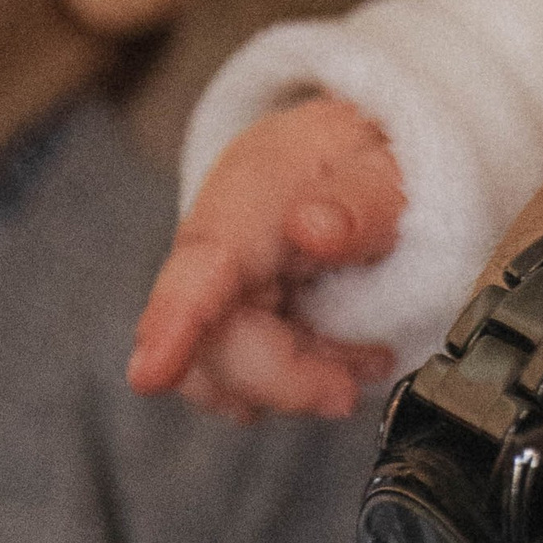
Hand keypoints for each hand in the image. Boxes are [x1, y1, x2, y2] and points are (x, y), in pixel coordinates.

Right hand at [128, 93, 403, 420]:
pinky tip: (337, 363)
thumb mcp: (391, 169)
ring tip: (363, 359)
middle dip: (283, 378)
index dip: (176, 321)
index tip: (151, 375)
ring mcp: (220, 283)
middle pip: (214, 337)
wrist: (364, 152)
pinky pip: (237, 372)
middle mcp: (220, 239)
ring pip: (222, 368)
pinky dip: (290, 382)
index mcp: (253, 188)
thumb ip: (365, 202)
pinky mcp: (233, 316)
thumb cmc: (373, 158)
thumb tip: (316, 228)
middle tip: (348, 389)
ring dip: (292, 383)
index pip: (204, 260)